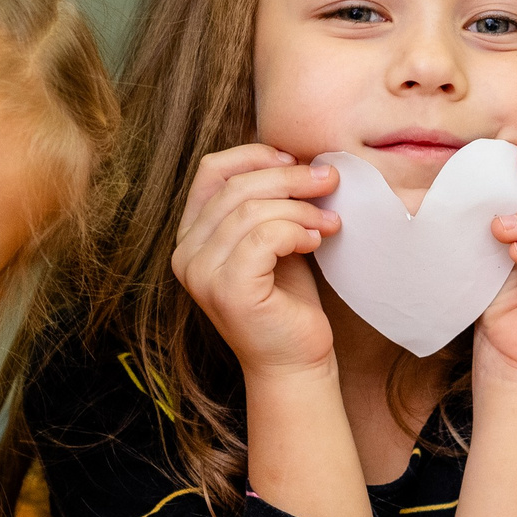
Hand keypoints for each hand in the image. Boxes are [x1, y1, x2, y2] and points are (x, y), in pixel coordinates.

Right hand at [173, 144, 340, 378]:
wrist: (295, 361)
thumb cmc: (287, 300)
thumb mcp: (273, 239)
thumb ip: (268, 203)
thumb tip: (295, 156)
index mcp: (192, 235)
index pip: (212, 171)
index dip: (255, 155)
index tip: (297, 159)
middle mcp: (186, 253)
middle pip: (236, 186)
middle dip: (290, 177)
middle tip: (330, 181)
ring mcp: (201, 273)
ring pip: (252, 210)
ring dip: (301, 209)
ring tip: (330, 222)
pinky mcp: (227, 289)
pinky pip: (265, 237)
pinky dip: (297, 232)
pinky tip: (316, 242)